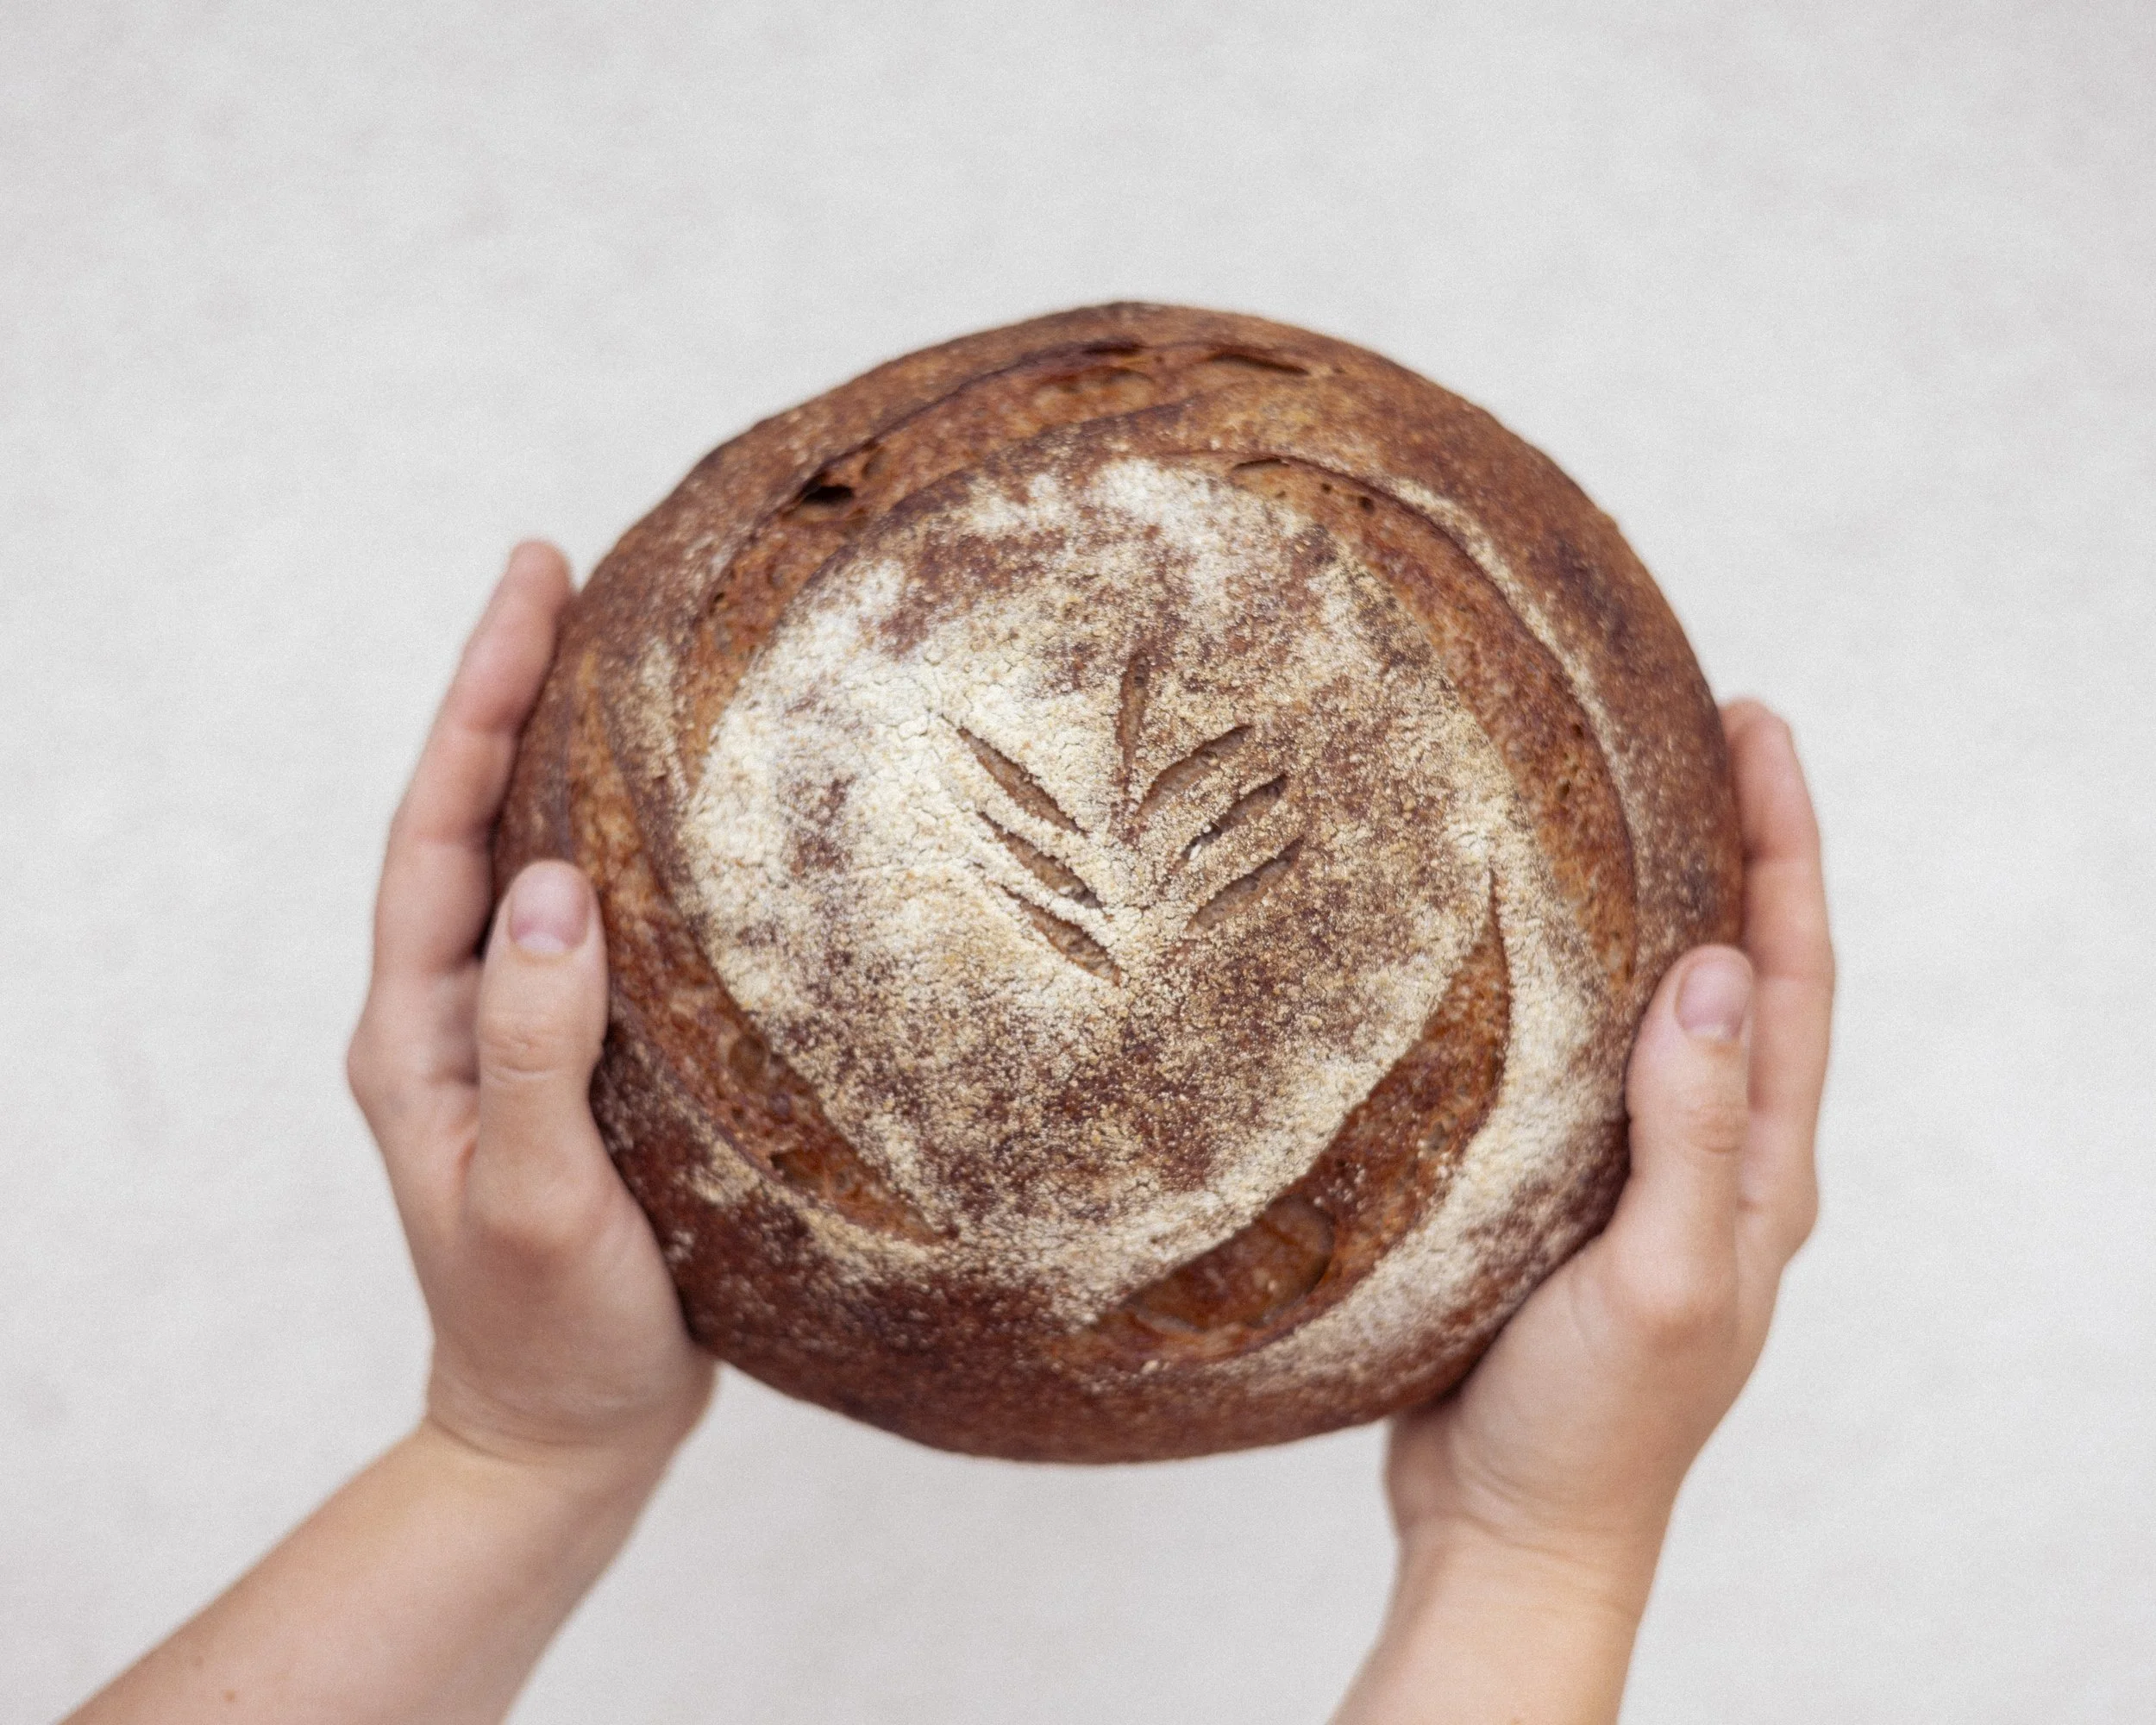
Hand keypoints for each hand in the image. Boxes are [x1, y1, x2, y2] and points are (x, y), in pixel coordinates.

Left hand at [346, 541, 713, 1481]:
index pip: (436, 828)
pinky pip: (603, 929)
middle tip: (573, 572)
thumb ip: (534, 1047)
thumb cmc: (546, 1331)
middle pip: (476, 817)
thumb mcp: (531, 1196)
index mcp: (416, 1030)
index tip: (532, 580)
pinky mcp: (587, 1066)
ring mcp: (519, 1036)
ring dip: (570, 757)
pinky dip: (636, 851)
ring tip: (628, 656)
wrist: (566, 1436)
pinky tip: (692, 820)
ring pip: (536, 864)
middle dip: (516, 690)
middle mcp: (456, 1013)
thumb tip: (557, 885)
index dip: (479, 696)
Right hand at [1337, 700, 1832, 1721]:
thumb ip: (1692, 1135)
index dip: (1783, 844)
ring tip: (1620, 803)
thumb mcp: (1656, 1280)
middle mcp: (1720, 1159)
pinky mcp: (1569, 1196)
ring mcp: (1647, 1176)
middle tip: (1699, 726)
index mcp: (1762, 1171)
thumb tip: (1716, 971)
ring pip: (1671, 1010)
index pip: (1791, 973)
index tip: (1754, 724)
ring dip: (1667, 902)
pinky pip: (1590, 1062)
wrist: (1513, 1529)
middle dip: (1739, 844)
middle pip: (1748, 970)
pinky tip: (1523, 952)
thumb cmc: (1593, 1426)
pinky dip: (1578, 983)